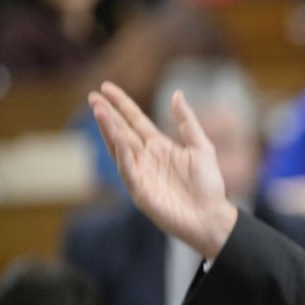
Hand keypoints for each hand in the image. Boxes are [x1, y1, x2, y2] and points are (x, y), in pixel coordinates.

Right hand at [88, 82, 236, 258]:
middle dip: (108, 114)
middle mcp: (146, 159)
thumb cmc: (208, 184)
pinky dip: (123, 155)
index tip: (106, 88)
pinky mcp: (141, 192)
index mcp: (159, 147)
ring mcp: (141, 175)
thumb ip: (187, 122)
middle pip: (122, 131)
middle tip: (93, 96)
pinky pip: (129, 171)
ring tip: (99, 110)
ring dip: (109, 130)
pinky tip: (118, 139)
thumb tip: (176, 94)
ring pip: (120, 148)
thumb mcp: (201, 146)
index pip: (135, 121)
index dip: (122, 105)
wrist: (212, 216)